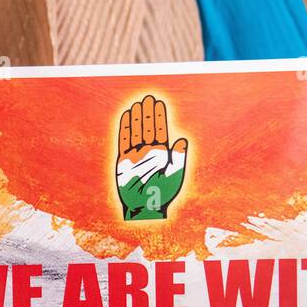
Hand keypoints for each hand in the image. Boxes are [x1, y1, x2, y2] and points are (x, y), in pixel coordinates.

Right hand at [116, 94, 187, 220]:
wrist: (145, 208)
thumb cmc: (163, 194)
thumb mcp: (175, 174)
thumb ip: (178, 156)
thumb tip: (182, 139)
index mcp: (162, 154)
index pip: (160, 130)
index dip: (159, 116)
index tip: (158, 103)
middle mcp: (148, 152)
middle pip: (147, 128)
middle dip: (148, 113)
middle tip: (148, 98)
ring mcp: (135, 155)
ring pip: (136, 131)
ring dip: (137, 117)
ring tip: (138, 103)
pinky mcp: (123, 161)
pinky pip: (124, 140)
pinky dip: (125, 128)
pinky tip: (127, 117)